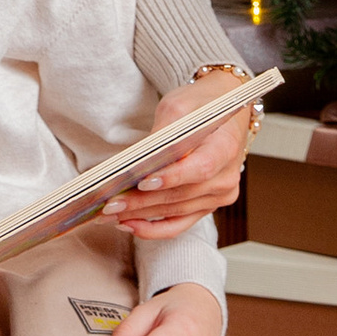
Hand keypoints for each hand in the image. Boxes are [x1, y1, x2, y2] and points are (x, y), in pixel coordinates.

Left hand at [113, 64, 255, 235]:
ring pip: (176, 213)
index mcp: (226, 148)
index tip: (143, 182)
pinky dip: (155, 229)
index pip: (201, 168)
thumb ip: (163, 132)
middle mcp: (226, 178)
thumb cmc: (201, 107)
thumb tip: (139, 160)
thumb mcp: (179, 106)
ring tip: (111, 214)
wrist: (224, 113)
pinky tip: (130, 225)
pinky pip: (180, 224)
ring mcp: (218, 196)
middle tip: (110, 204)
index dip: (172, 178)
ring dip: (141, 216)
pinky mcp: (207, 206)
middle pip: (181, 196)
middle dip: (142, 202)